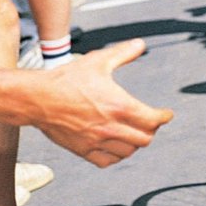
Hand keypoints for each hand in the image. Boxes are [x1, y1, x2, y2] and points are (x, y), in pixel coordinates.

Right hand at [34, 39, 172, 165]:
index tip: (167, 114)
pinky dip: (117, 155)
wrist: (39, 98)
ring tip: (136, 132)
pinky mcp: (82, 150)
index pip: (152, 120)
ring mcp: (96, 141)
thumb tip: (140, 44)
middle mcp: (109, 127)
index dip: (163, 117)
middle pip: (144, 139)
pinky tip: (118, 146)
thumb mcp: (99, 60)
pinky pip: (107, 161)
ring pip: (128, 152)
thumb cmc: (68, 78)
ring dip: (136, 143)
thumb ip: (123, 53)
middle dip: (152, 130)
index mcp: (118, 105)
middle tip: (151, 121)